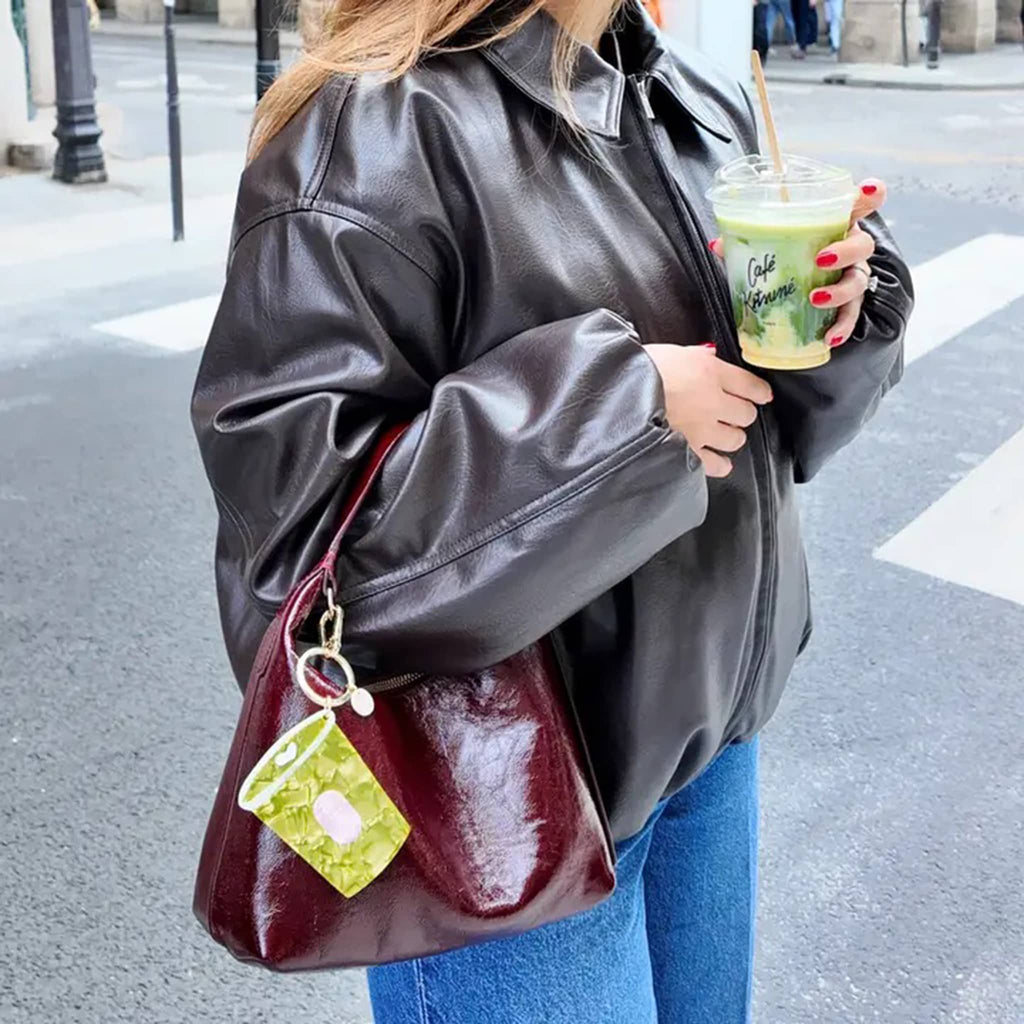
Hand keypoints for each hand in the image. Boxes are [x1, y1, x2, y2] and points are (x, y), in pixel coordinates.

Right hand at [644, 344, 772, 477]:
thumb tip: (707, 358)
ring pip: (735, 439)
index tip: (760, 395)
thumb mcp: (670, 351)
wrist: (618, 394)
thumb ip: (694, 357)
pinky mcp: (690, 451)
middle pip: (747, 414)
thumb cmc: (637, 370)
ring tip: (720, 434)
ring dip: (730, 436)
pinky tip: (718, 461)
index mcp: (709, 371)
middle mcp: (713, 401)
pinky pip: (716, 464)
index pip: (751, 385)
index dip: (759, 391)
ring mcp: (703, 430)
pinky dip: (719, 463)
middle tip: (731, 412)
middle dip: (740, 413)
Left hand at [709, 178, 887, 349]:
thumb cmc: (784, 258)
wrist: (791, 292)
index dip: (869, 195)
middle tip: (821, 259)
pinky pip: (851, 315)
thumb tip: (718, 244)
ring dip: (840, 291)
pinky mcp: (847, 305)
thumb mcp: (767, 246)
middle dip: (846, 251)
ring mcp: (851, 277)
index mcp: (834, 225)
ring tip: (817, 299)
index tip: (871, 190)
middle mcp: (849, 249)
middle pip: (862, 244)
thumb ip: (748, 241)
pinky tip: (830, 337)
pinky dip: (842, 327)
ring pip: (859, 281)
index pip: (857, 204)